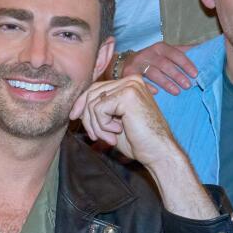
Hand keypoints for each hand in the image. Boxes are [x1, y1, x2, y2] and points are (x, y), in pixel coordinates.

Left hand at [72, 76, 212, 218]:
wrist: (158, 152)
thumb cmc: (138, 141)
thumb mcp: (112, 123)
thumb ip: (97, 111)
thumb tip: (76, 108)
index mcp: (129, 83)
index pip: (95, 88)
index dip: (81, 103)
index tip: (74, 117)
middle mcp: (131, 80)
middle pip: (91, 93)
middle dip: (87, 118)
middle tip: (95, 137)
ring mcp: (130, 86)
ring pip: (93, 103)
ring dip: (96, 126)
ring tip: (109, 138)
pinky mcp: (128, 95)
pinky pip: (99, 109)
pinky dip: (102, 126)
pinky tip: (117, 132)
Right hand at [122, 42, 198, 94]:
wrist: (126, 62)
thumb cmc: (152, 59)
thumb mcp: (165, 52)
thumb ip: (181, 51)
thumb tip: (202, 48)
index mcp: (160, 47)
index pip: (175, 54)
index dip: (186, 63)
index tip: (195, 74)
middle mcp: (148, 53)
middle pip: (164, 64)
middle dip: (177, 75)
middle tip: (188, 85)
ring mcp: (138, 63)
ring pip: (153, 73)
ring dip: (166, 83)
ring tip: (177, 92)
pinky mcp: (129, 73)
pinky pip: (139, 80)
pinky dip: (147, 86)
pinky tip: (156, 93)